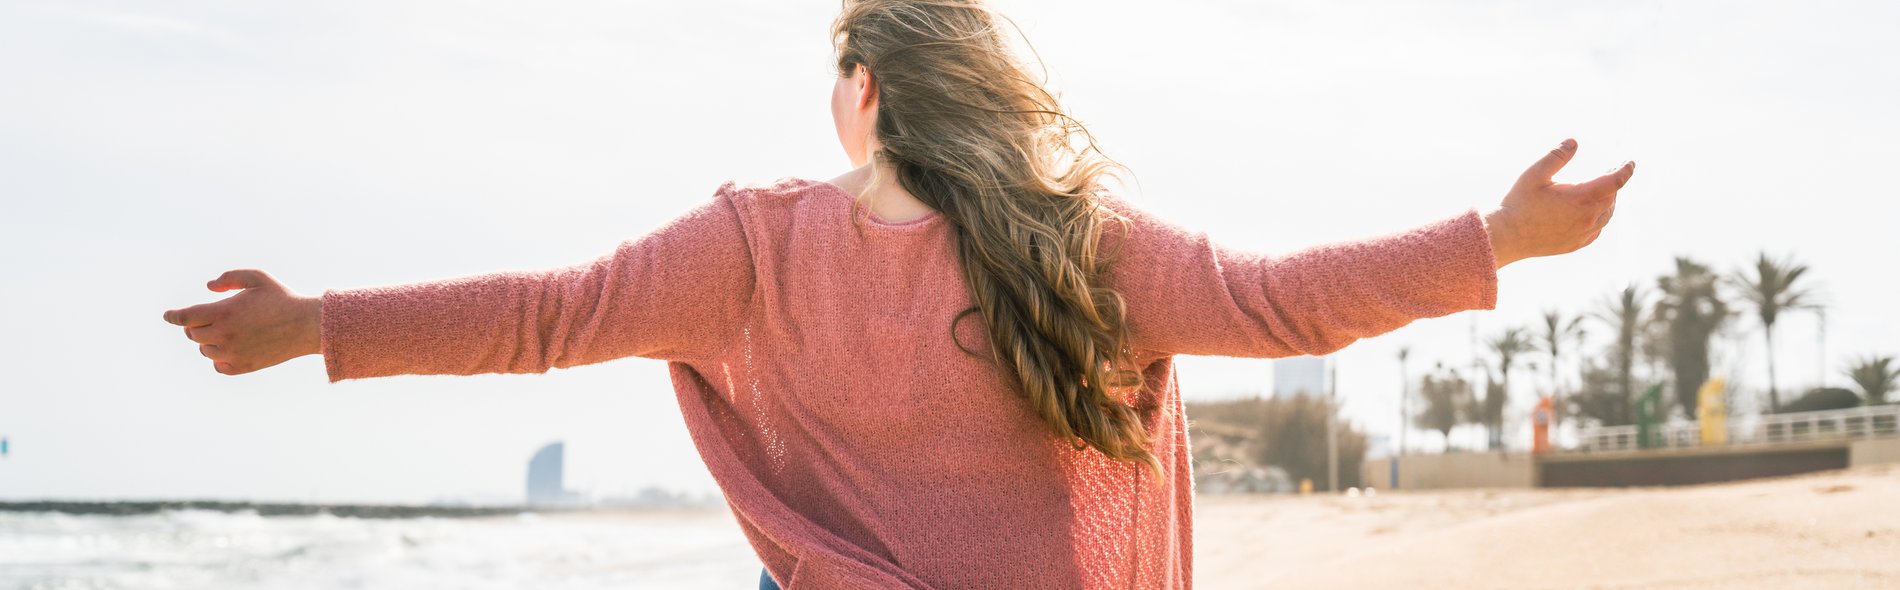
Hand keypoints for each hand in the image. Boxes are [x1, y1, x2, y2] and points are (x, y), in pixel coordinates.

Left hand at [162, 269, 321, 374]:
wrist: (307, 325)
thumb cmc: (283, 298)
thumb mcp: (257, 277)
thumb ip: (229, 278)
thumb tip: (209, 288)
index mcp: (223, 312)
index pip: (184, 317)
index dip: (173, 316)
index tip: (168, 315)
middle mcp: (224, 335)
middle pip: (193, 334)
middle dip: (196, 325)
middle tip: (209, 319)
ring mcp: (233, 353)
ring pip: (205, 350)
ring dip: (209, 341)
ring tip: (225, 332)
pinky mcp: (244, 366)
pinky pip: (219, 366)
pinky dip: (219, 358)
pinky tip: (229, 349)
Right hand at [1483, 139, 1634, 267]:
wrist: (1506, 237)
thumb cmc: (1519, 203)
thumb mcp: (1535, 174)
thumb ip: (1557, 156)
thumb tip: (1574, 141)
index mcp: (1582, 197)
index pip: (1615, 181)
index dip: (1625, 169)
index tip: (1630, 162)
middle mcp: (1588, 217)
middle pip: (1612, 197)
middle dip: (1614, 182)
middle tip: (1611, 170)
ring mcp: (1583, 234)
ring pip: (1607, 215)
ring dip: (1609, 201)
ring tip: (1605, 190)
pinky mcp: (1575, 244)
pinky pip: (1597, 230)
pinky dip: (1600, 218)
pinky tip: (1593, 213)